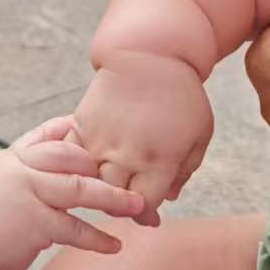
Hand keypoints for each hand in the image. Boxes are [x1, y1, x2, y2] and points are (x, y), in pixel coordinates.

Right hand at [0, 117, 144, 269]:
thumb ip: (13, 177)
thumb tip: (37, 182)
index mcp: (9, 159)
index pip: (46, 136)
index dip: (72, 132)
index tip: (92, 131)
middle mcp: (22, 170)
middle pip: (71, 155)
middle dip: (100, 162)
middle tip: (127, 170)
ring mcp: (30, 194)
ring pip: (81, 188)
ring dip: (113, 197)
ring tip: (138, 206)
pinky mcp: (36, 224)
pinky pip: (75, 229)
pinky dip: (97, 238)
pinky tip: (115, 245)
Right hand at [72, 50, 210, 225]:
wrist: (149, 54)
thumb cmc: (181, 96)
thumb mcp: (198, 136)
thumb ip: (184, 172)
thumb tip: (166, 198)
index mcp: (159, 159)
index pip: (143, 206)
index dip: (146, 215)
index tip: (148, 214)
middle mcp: (126, 153)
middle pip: (113, 199)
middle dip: (122, 205)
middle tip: (129, 199)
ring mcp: (100, 138)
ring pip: (89, 181)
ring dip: (98, 187)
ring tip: (110, 181)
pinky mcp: (82, 123)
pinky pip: (70, 156)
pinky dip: (75, 165)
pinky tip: (86, 164)